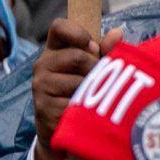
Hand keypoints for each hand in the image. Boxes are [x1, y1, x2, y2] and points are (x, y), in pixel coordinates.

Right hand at [30, 20, 122, 159]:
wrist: (62, 132)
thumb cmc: (79, 93)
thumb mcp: (90, 70)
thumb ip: (104, 51)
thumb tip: (118, 32)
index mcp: (53, 51)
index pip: (59, 27)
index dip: (78, 32)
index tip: (92, 47)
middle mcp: (41, 66)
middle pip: (77, 57)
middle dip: (96, 70)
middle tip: (99, 83)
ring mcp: (40, 88)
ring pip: (79, 83)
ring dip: (92, 93)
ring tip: (91, 100)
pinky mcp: (44, 110)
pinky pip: (75, 105)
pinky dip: (85, 111)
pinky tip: (84, 115)